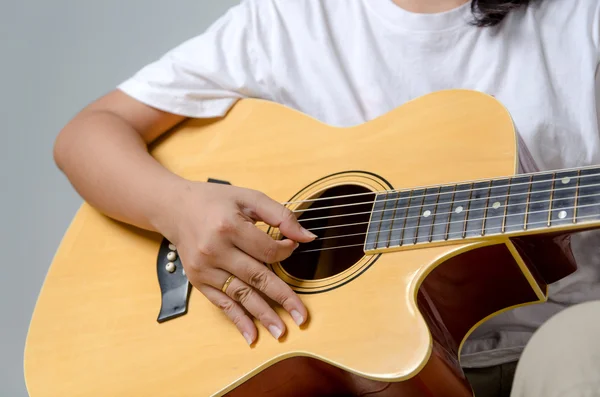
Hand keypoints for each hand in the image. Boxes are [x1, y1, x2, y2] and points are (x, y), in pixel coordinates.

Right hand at [155, 180, 316, 344]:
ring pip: (241, 294)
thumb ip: (280, 215)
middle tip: (302, 316)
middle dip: (282, 297)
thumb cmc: (215, 201)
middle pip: (256, 276)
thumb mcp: (249, 197)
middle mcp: (215, 250)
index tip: (292, 249)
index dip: (286, 252)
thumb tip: (306, 237)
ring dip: (263, 314)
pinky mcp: (199, 281)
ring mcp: (205, 268)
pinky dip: (238, 320)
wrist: (175, 209)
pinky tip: (252, 335)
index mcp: (229, 226)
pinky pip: (222, 304)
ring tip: (281, 331)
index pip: (267, 249)